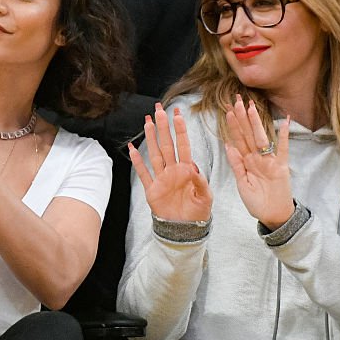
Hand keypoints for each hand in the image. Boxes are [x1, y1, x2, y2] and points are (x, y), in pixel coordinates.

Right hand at [128, 103, 211, 221]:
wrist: (185, 229)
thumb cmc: (198, 213)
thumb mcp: (206, 197)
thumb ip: (201, 182)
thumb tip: (193, 168)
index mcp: (187, 170)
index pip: (183, 145)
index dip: (180, 130)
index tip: (178, 114)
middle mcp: (173, 171)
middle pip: (166, 144)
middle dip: (163, 126)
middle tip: (159, 109)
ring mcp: (162, 179)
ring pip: (154, 154)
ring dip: (151, 138)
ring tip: (147, 121)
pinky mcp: (152, 189)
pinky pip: (143, 173)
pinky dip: (137, 161)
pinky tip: (133, 148)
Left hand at [224, 95, 293, 228]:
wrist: (273, 216)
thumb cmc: (257, 202)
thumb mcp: (242, 184)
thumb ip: (236, 165)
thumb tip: (228, 145)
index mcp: (246, 162)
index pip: (238, 140)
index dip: (233, 126)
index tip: (228, 110)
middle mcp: (257, 158)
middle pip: (248, 134)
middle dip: (242, 118)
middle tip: (237, 100)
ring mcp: (270, 161)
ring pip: (262, 138)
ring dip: (257, 123)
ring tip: (252, 107)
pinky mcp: (282, 167)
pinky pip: (283, 149)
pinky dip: (284, 136)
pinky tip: (285, 121)